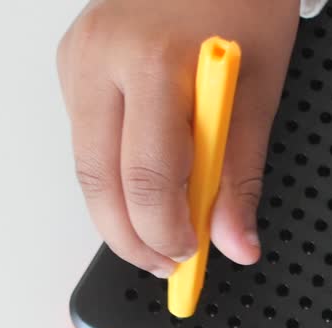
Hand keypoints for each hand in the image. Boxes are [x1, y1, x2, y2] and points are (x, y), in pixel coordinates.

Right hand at [56, 0, 299, 276]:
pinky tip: (144, 178)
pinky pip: (85, 138)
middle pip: (100, 182)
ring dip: (120, 210)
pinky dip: (114, 172)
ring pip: (86, 166)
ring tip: (160, 231)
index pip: (148, 178)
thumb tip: (235, 244)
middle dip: (132, 238)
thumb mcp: (261, 87)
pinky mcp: (69, 61)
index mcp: (153, 61)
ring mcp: (77, 58)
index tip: (192, 256)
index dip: (167, 231)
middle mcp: (100, 58)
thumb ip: (243, 173)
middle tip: (167, 264)